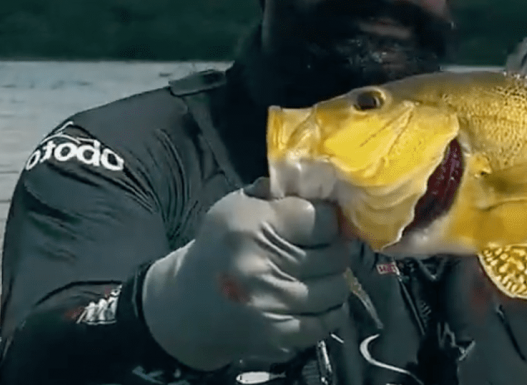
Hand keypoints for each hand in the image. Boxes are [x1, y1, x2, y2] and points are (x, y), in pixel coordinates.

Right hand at [141, 178, 354, 370]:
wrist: (189, 305)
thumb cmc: (220, 247)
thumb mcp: (239, 207)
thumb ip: (282, 195)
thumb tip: (330, 191)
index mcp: (252, 226)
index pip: (322, 220)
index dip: (328, 220)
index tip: (321, 223)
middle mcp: (262, 267)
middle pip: (335, 255)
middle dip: (333, 249)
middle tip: (320, 250)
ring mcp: (272, 306)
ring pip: (337, 288)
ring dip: (332, 280)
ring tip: (315, 275)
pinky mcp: (279, 335)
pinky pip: (328, 321)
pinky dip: (328, 310)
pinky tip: (314, 300)